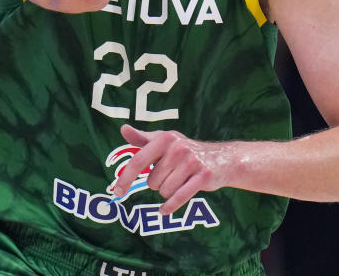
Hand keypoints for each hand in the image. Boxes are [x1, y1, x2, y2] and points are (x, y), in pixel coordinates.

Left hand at [114, 125, 230, 215]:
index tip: (116, 192)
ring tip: (179, 181)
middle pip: (152, 181)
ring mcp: (192, 162)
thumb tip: (123, 129)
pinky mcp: (203, 176)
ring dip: (168, 191)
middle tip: (170, 175)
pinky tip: (164, 210)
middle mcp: (178, 148)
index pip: (138, 161)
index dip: (125, 178)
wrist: (221, 158)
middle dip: (157, 183)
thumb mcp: (164, 141)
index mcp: (165, 138)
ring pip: (164, 191)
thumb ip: (142, 138)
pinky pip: (179, 197)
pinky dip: (170, 206)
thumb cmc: (185, 150)